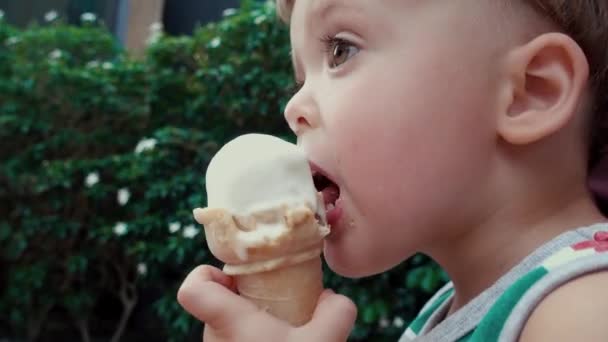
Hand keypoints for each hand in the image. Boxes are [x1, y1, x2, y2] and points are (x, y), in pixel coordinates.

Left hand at [177, 265, 356, 341]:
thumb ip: (337, 313)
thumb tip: (334, 300)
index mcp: (229, 323)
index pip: (191, 289)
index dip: (206, 274)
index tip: (236, 279)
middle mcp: (215, 341)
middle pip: (219, 305)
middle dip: (250, 301)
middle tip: (281, 307)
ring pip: (230, 330)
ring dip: (256, 328)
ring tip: (288, 336)